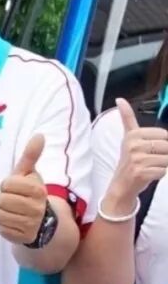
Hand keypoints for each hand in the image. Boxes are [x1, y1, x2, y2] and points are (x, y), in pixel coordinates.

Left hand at [0, 134, 48, 244]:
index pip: (6, 184)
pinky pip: (1, 229)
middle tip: (13, 201)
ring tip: (13, 211)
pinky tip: (14, 223)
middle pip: (0, 200)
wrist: (43, 222)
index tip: (16, 188)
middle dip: (3, 199)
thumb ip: (31, 155)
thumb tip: (39, 135)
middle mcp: (36, 208)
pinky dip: (4, 225)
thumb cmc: (31, 193)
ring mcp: (30, 225)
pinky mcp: (23, 238)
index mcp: (37, 190)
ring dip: (1, 212)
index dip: (7, 185)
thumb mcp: (30, 174)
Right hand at [103, 98, 167, 212]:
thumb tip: (120, 100)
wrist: (122, 184)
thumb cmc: (130, 160)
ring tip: (150, 166)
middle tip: (151, 159)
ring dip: (162, 165)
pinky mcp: (141, 172)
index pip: (164, 135)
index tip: (151, 149)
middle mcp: (133, 145)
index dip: (162, 144)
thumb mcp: (128, 137)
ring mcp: (136, 159)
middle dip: (164, 155)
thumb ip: (127, 117)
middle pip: (166, 146)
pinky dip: (160, 174)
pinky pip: (163, 171)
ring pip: (167, 159)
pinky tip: (149, 174)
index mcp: (133, 134)